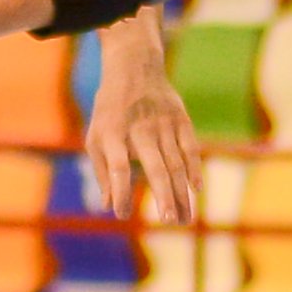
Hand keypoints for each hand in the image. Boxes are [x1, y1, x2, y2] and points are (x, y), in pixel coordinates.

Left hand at [83, 21, 201, 223]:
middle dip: (163, 195)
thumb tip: (108, 206)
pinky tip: (196, 190)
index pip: (117, 167)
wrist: (134, 69)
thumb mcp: (96, 137)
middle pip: (155, 166)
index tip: (121, 214)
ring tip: (184, 219)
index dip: (120, 191)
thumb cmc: (110, 112)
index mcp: (112, 134)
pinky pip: (191, 148)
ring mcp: (163, 124)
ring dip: (182, 193)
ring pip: (176, 163)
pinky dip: (195, 170)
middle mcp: (139, 129)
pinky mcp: (180, 120)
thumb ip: (102, 172)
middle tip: (169, 222)